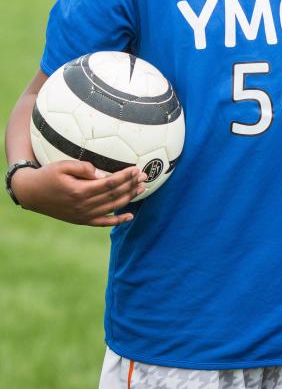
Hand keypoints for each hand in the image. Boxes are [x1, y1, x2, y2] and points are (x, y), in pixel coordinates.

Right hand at [10, 160, 146, 226]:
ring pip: (112, 207)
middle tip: (145, 176)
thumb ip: (83, 168)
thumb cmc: (47, 175)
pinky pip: (102, 223)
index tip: (136, 169)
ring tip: (142, 188)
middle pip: (114, 195)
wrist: (30, 193)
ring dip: (129, 198)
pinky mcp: (81, 220)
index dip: (124, 176)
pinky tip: (129, 216)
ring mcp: (82, 215)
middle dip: (131, 185)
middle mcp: (83, 206)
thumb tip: (101, 173)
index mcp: (79, 191)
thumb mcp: (62, 165)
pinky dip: (117, 220)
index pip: (109, 183)